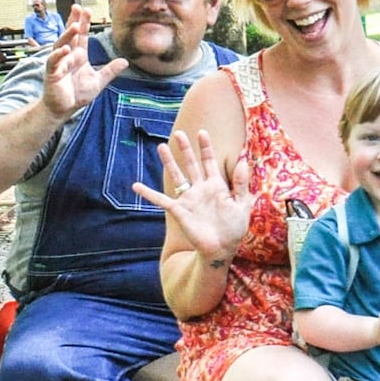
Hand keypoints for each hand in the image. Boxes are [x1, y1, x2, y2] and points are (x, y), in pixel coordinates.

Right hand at [40, 4, 127, 119]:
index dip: (83, 23)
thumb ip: (110, 70)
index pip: (81, 36)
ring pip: (61, 44)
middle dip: (73, 21)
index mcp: (79, 55)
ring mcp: (59, 63)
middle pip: (70, 35)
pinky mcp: (52, 72)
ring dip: (67, 35)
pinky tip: (65, 49)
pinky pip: (54, 61)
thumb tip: (125, 61)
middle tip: (78, 8)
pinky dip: (58, 55)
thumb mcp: (98, 81)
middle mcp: (68, 56)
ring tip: (74, 26)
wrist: (65, 108)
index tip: (86, 10)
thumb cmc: (77, 93)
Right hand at [132, 129, 253, 263]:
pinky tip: (136, 186)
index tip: (201, 132)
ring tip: (161, 147)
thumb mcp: (242, 204)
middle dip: (185, 149)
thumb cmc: (234, 228)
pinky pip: (161, 200)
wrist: (222, 248)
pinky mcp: (179, 210)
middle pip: (191, 164)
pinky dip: (148, 194)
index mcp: (216, 186)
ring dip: (169, 162)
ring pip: (177, 176)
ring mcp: (188, 199)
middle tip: (179, 133)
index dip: (205, 147)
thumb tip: (243, 161)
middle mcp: (200, 189)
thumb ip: (241, 184)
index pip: (209, 162)